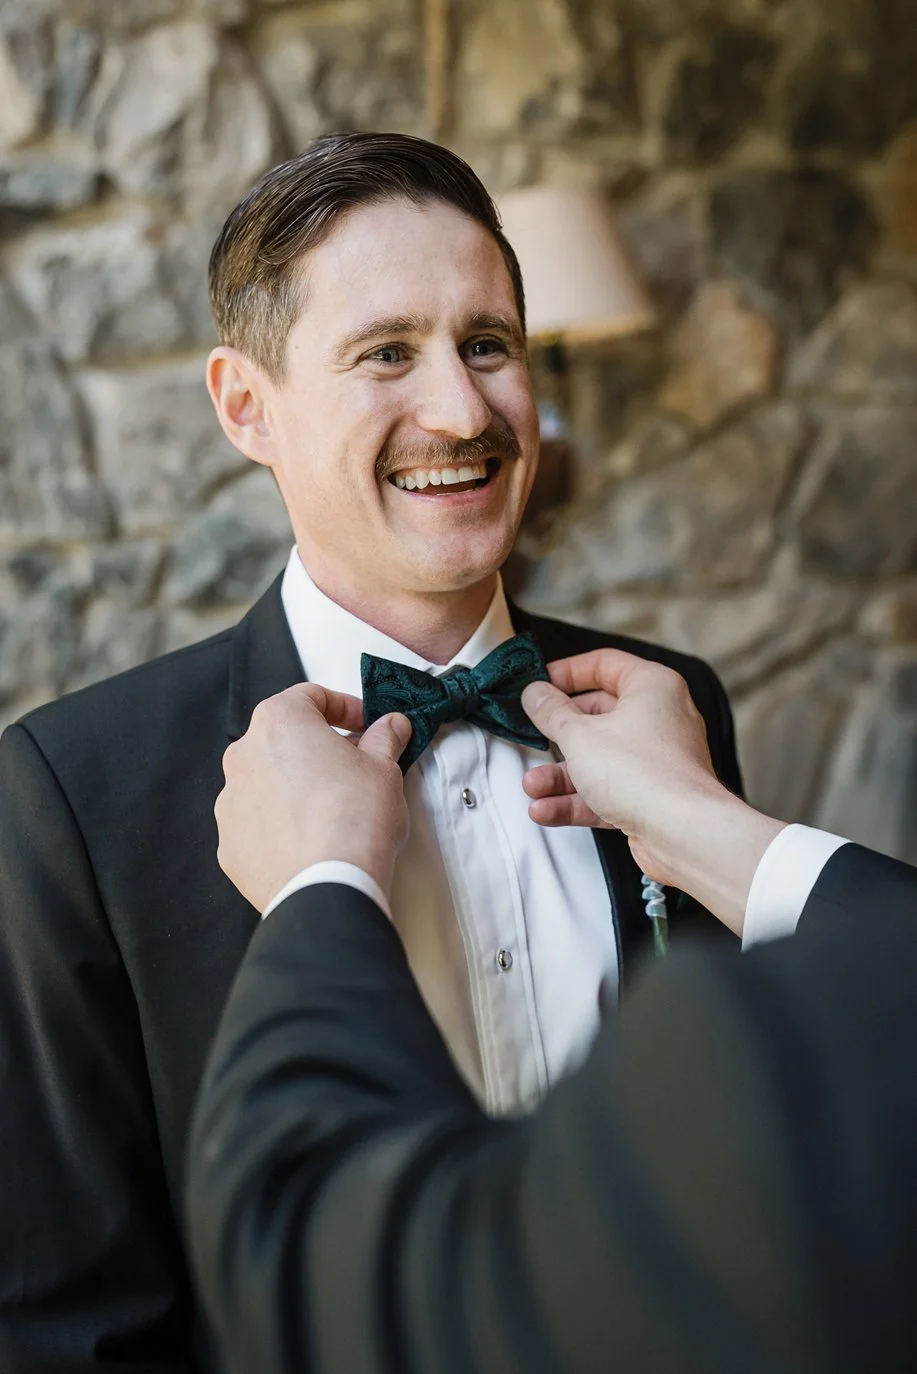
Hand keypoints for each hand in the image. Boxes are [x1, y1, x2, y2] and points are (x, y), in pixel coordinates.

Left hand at [215, 684, 411, 912]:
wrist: (328, 884)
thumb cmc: (353, 819)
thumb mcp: (383, 768)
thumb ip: (384, 739)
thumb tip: (390, 727)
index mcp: (279, 722)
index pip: (311, 697)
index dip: (345, 707)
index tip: (366, 725)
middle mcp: (244, 755)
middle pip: (284, 739)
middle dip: (317, 748)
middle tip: (353, 766)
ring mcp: (230, 801)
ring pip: (267, 782)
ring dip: (295, 787)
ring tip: (331, 810)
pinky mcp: (230, 844)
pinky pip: (257, 823)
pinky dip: (280, 825)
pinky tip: (310, 840)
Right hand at [521, 650, 782, 930]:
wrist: (683, 834)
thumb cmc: (645, 774)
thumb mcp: (580, 735)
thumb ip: (551, 712)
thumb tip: (536, 694)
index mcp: (652, 687)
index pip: (605, 665)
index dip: (567, 672)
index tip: (539, 683)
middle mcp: (659, 719)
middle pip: (598, 716)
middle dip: (558, 734)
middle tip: (532, 735)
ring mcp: (656, 760)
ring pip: (599, 759)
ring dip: (561, 775)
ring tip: (534, 785)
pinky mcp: (650, 797)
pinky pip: (607, 791)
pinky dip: (576, 800)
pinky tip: (546, 808)